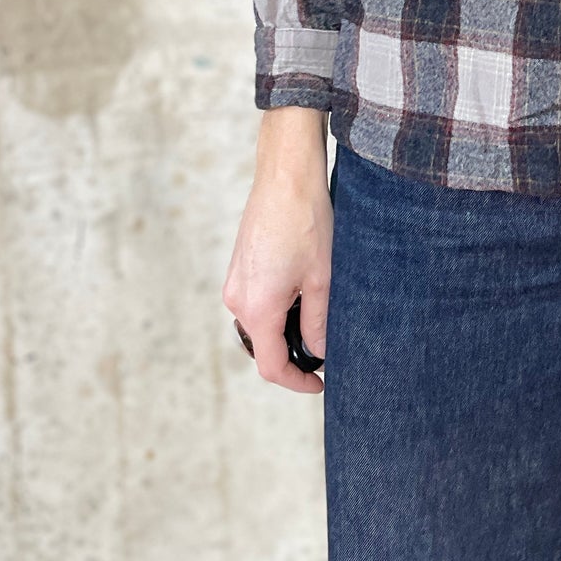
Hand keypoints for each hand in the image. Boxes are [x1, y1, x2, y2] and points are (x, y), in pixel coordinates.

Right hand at [221, 107, 331, 393]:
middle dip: (292, 356)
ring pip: (259, 325)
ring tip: (318, 316)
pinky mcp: (238, 268)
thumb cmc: (307, 222)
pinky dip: (277, 310)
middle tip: (326, 350)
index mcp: (257, 308)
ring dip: (286, 330)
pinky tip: (302, 292)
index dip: (297, 382)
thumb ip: (320, 323)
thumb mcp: (323, 279)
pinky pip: (255, 303)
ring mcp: (234, 283)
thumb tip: (320, 354)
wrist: (286, 176)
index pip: (272, 366)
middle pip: (262, 348)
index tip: (320, 384)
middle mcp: (237, 300)